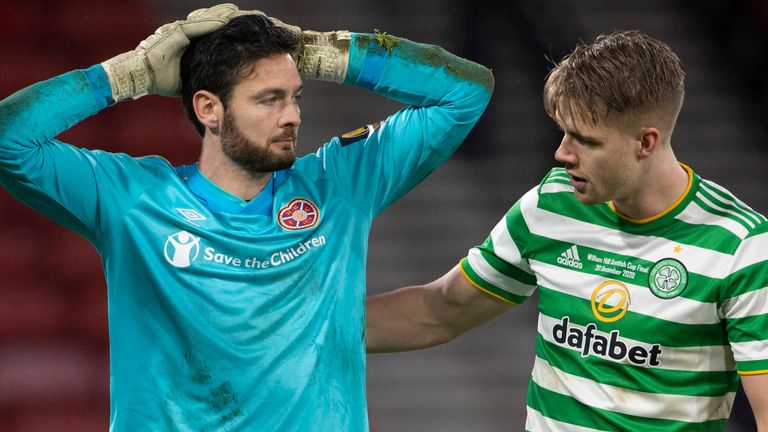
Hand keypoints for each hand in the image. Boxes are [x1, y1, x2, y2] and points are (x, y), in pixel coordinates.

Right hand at [101, 3, 263, 100]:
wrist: (138, 77)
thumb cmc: (162, 79)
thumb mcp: (193, 74)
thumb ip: (208, 71)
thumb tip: (225, 80)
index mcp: (195, 40)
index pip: (221, 29)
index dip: (238, 28)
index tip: (258, 28)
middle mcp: (189, 30)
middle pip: (219, 20)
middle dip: (240, 18)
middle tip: (263, 17)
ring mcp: (182, 29)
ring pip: (211, 18)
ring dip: (231, 16)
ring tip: (251, 14)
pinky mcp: (175, 33)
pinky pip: (197, 25)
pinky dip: (213, 21)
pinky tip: (230, 18)